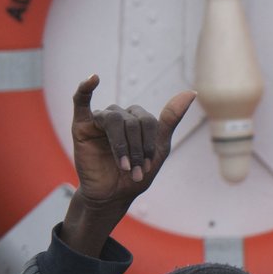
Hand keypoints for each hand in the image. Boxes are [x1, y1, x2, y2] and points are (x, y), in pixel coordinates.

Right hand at [62, 75, 193, 257]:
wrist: (112, 195)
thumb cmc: (136, 174)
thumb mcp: (158, 149)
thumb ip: (170, 120)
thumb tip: (191, 91)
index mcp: (138, 120)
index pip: (149, 121)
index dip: (150, 144)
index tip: (149, 166)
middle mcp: (120, 116)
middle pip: (133, 121)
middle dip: (138, 148)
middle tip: (136, 170)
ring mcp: (100, 119)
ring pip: (114, 119)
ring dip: (122, 145)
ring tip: (124, 166)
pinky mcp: (82, 125)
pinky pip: (81, 100)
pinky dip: (85, 88)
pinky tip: (93, 78)